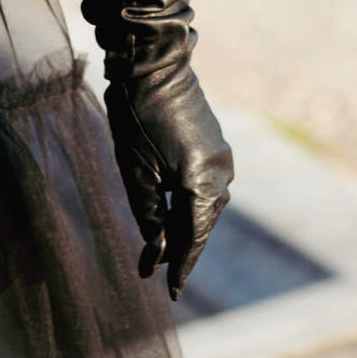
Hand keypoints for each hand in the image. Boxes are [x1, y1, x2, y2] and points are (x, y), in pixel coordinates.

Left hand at [102, 70, 233, 301]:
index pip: (192, 237)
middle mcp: (220, 174)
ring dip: (183, 226)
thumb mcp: (135, 171)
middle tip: (154, 271)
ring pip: (204, 207)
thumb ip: (149, 214)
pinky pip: (205, 186)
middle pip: (200, 224)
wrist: (152, 65)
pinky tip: (172, 214)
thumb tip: (157, 249)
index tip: (171, 293)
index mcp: (201, 183)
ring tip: (159, 247)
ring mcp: (221, 159)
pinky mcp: (215, 147)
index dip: (181, 266)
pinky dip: (189, 203)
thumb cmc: (136, 117)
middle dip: (179, 248)